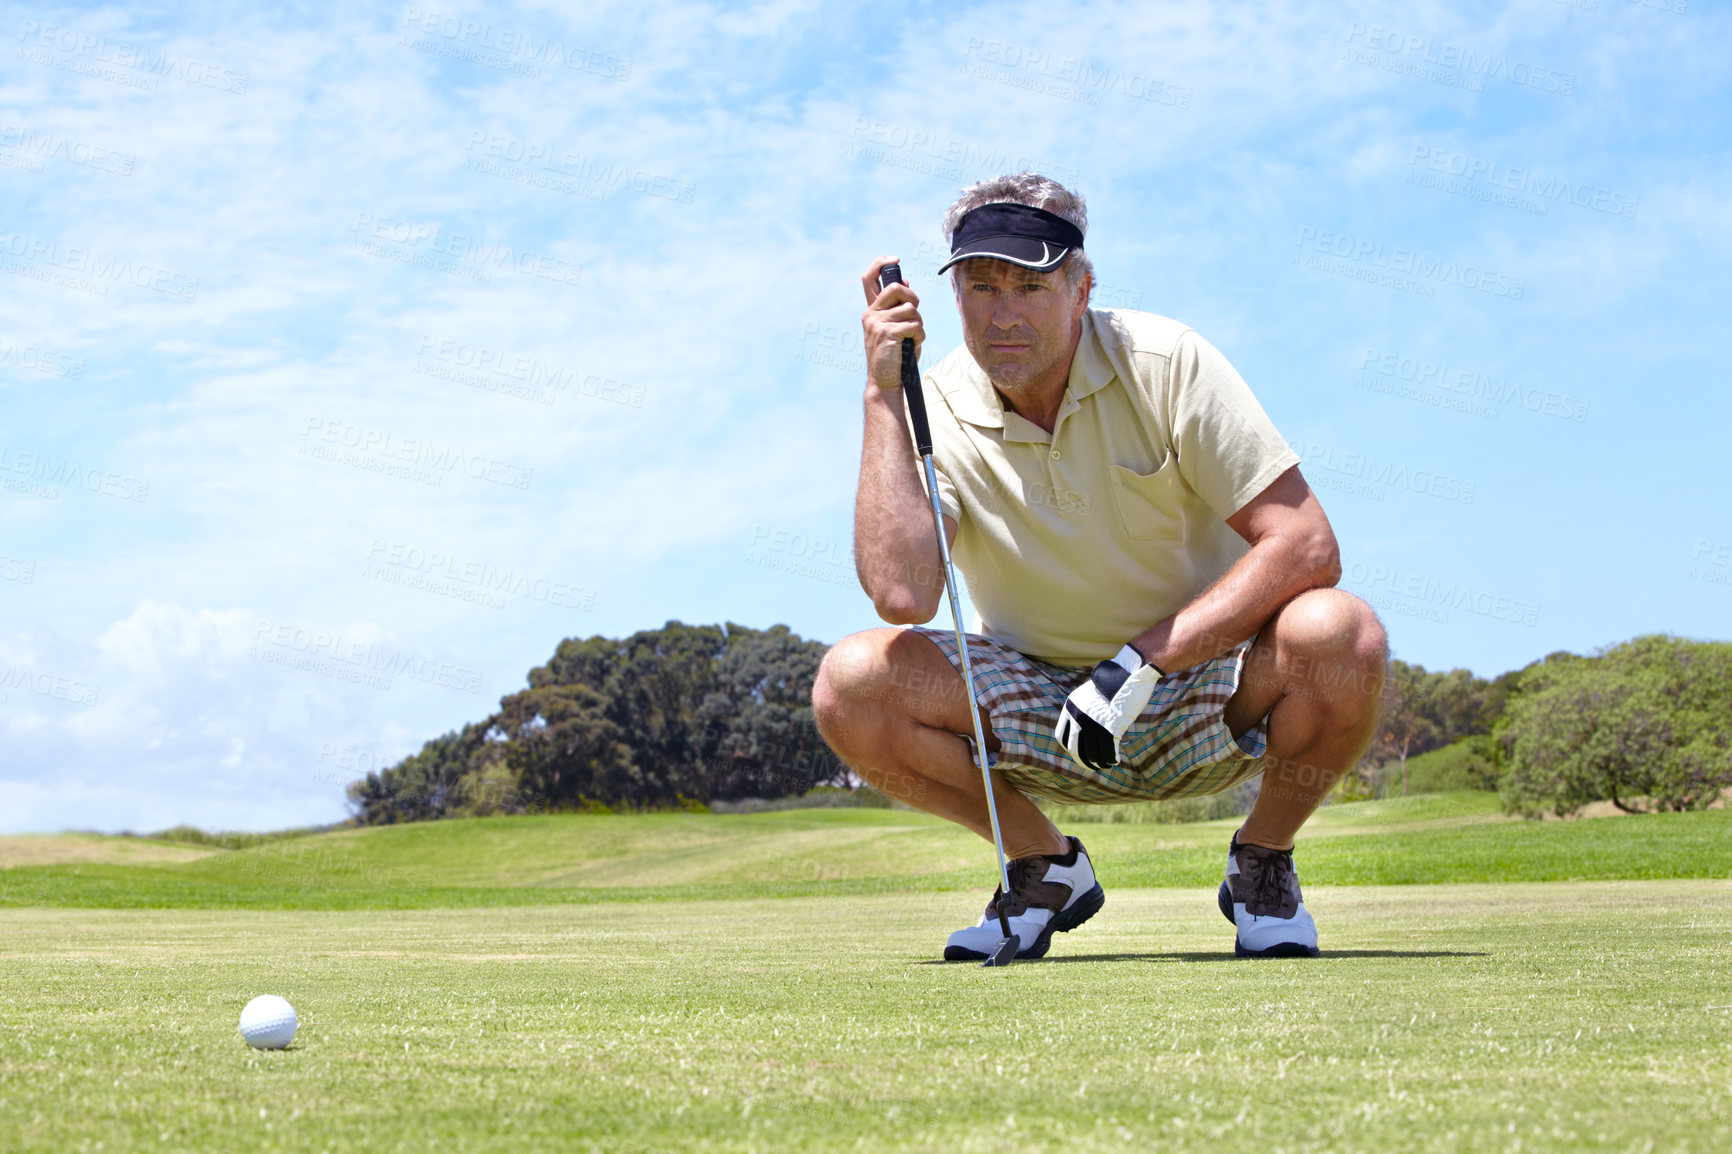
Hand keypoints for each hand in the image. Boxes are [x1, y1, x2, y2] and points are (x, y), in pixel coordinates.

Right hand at [860, 257, 923, 391]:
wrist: (885, 381)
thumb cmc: (895, 355)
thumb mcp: (896, 327)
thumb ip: (898, 306)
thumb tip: (904, 282)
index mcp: (871, 310)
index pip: (869, 278)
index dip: (881, 263)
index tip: (895, 259)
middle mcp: (871, 314)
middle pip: (897, 288)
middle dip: (913, 298)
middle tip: (915, 313)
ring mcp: (877, 323)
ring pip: (911, 309)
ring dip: (918, 324)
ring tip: (912, 337)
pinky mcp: (887, 333)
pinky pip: (914, 326)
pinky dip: (919, 336)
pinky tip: (913, 345)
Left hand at [1054, 645, 1166, 770]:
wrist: (1129, 672)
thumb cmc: (1112, 684)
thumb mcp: (1089, 696)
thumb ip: (1083, 712)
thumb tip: (1084, 733)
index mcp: (1071, 708)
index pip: (1061, 737)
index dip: (1070, 748)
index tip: (1079, 753)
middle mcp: (1079, 717)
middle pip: (1075, 749)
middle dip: (1084, 761)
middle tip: (1093, 765)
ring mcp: (1094, 723)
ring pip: (1092, 754)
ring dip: (1100, 762)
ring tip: (1106, 763)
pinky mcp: (1112, 728)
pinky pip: (1109, 752)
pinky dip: (1112, 759)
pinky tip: (1116, 760)